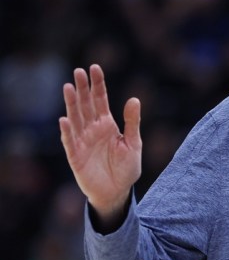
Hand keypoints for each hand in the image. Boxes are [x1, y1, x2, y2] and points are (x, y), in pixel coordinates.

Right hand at [59, 64, 141, 222]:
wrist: (118, 192)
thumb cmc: (126, 168)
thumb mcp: (134, 143)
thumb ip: (132, 122)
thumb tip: (134, 98)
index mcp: (107, 125)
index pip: (101, 100)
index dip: (98, 85)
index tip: (94, 68)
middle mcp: (93, 130)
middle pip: (86, 105)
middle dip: (82, 89)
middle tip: (78, 71)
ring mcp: (83, 141)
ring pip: (75, 119)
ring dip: (71, 104)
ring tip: (68, 87)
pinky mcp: (76, 156)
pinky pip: (70, 142)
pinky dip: (67, 132)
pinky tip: (64, 119)